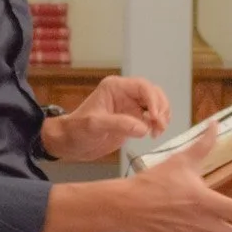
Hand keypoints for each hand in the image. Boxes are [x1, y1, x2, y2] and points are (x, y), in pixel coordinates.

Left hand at [41, 75, 169, 162]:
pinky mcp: (133, 120)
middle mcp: (126, 94)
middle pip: (153, 94)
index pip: (142, 87)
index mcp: (115, 88)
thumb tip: (144, 127)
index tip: (156, 117)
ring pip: (156, 105)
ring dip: (162, 117)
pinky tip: (154, 133)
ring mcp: (131, 107)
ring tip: (157, 132)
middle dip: (161, 109)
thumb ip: (119, 124)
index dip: (153, 100)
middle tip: (159, 126)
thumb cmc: (76, 130)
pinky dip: (157, 125)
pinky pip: (152, 119)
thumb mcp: (95, 125)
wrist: (69, 144)